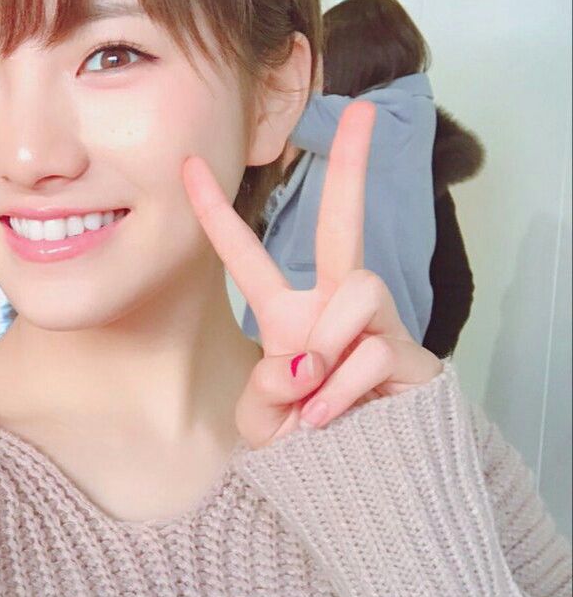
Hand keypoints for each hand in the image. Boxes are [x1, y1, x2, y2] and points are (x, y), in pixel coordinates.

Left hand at [183, 101, 440, 448]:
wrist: (359, 484)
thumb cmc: (304, 441)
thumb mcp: (262, 421)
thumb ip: (264, 393)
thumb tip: (300, 364)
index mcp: (287, 315)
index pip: (246, 256)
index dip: (215, 212)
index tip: (186, 166)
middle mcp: (333, 306)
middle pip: (342, 224)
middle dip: (354, 165)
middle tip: (366, 112)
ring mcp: (374, 324)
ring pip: (355, 296)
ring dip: (327, 350)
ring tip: (315, 399)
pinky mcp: (410, 351)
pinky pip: (370, 350)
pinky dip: (344, 389)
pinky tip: (336, 414)